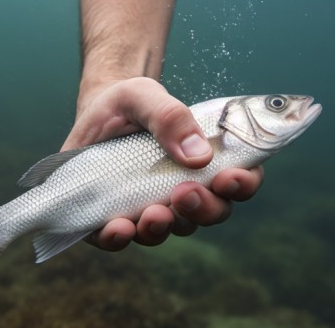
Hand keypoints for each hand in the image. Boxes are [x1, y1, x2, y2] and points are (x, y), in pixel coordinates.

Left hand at [61, 77, 263, 249]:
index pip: (239, 180)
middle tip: (185, 193)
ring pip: (171, 228)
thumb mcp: (145, 96)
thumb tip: (198, 156)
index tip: (228, 178)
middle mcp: (187, 189)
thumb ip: (171, 117)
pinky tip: (119, 228)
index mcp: (206, 159)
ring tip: (155, 213)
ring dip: (166, 226)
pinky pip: (122, 238)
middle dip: (203, 208)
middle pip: (212, 212)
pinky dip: (122, 238)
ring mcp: (154, 207)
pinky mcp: (116, 218)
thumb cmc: (129, 103)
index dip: (243, 184)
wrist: (92, 112)